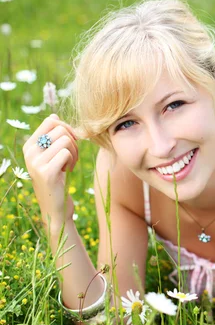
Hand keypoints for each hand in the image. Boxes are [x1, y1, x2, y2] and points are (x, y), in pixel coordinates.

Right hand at [23, 114, 79, 230]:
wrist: (56, 208)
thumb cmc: (58, 180)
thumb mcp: (53, 156)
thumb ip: (53, 138)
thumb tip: (54, 115)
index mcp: (29, 145)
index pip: (51, 121)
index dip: (67, 128)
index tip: (71, 142)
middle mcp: (29, 152)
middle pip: (61, 129)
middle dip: (74, 141)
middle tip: (72, 157)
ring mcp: (36, 162)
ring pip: (66, 140)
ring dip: (75, 152)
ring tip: (70, 164)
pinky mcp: (46, 172)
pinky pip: (67, 153)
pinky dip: (73, 161)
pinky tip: (68, 171)